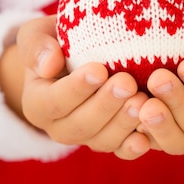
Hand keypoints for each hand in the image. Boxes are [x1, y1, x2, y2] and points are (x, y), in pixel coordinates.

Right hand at [0, 16, 150, 159]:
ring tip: (143, 100)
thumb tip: (48, 65)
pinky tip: (147, 134)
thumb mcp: (37, 33)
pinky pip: (121, 150)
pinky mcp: (110, 141)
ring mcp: (86, 137)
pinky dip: (133, 145)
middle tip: (127, 84)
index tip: (99, 70)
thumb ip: (36, 46)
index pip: (53, 102)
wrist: (80, 52)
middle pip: (80, 125)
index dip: (76, 89)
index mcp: (37, 103)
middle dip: (105, 105)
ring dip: (123, 123)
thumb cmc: (58, 39)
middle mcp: (59, 127)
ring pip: (102, 140)